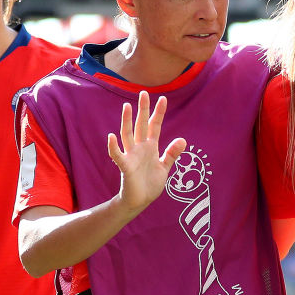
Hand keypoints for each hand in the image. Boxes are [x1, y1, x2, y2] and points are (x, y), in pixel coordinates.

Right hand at [107, 91, 186, 212]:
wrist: (140, 201)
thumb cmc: (150, 183)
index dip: (158, 113)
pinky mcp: (125, 167)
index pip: (155, 126)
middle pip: (141, 125)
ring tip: (127, 107)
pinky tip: (111, 137)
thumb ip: (171, 154)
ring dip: (127, 122)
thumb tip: (183, 139)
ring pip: (128, 135)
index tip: (163, 98)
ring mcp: (131, 156)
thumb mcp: (165, 167)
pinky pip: (118, 155)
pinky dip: (114, 147)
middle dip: (143, 110)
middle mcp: (140, 148)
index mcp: (150, 147)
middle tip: (144, 93)